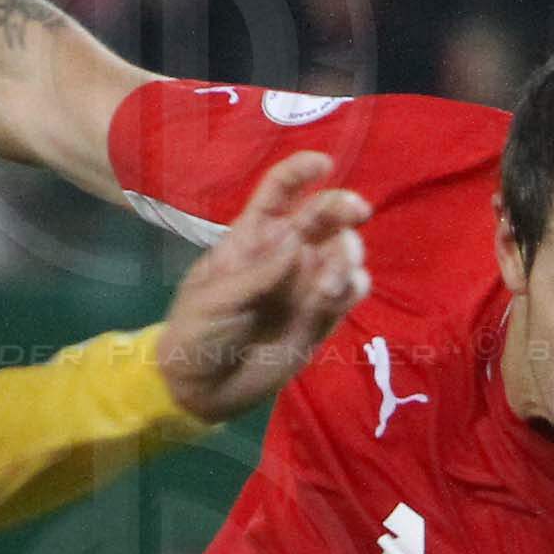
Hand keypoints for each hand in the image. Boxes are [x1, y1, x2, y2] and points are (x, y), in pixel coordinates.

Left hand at [155, 153, 370, 420]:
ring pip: (345, 252)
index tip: (323, 165)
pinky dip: (351, 287)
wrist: (202, 388)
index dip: (301, 172)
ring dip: (348, 255)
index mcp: (252, 237)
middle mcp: (286, 254)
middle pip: (324, 216)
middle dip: (343, 207)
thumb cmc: (197, 333)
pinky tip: (333, 297)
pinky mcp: (322, 317)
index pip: (279, 192)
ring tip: (327, 285)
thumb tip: (298, 243)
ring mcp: (307, 284)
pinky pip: (350, 291)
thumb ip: (259, 273)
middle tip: (356, 214)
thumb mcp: (216, 298)